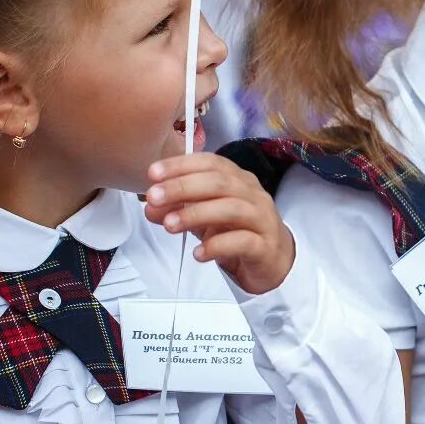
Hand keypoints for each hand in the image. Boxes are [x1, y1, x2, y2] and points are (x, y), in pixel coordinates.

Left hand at [144, 154, 294, 294]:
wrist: (273, 261)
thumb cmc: (238, 231)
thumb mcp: (204, 217)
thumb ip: (178, 208)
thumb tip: (151, 206)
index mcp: (238, 180)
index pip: (211, 163)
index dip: (181, 165)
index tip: (154, 173)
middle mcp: (252, 194)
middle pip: (219, 182)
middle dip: (182, 187)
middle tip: (154, 197)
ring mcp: (262, 219)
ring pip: (231, 208)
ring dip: (196, 214)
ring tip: (170, 225)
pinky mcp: (264, 246)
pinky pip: (242, 241)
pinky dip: (217, 245)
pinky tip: (198, 253)